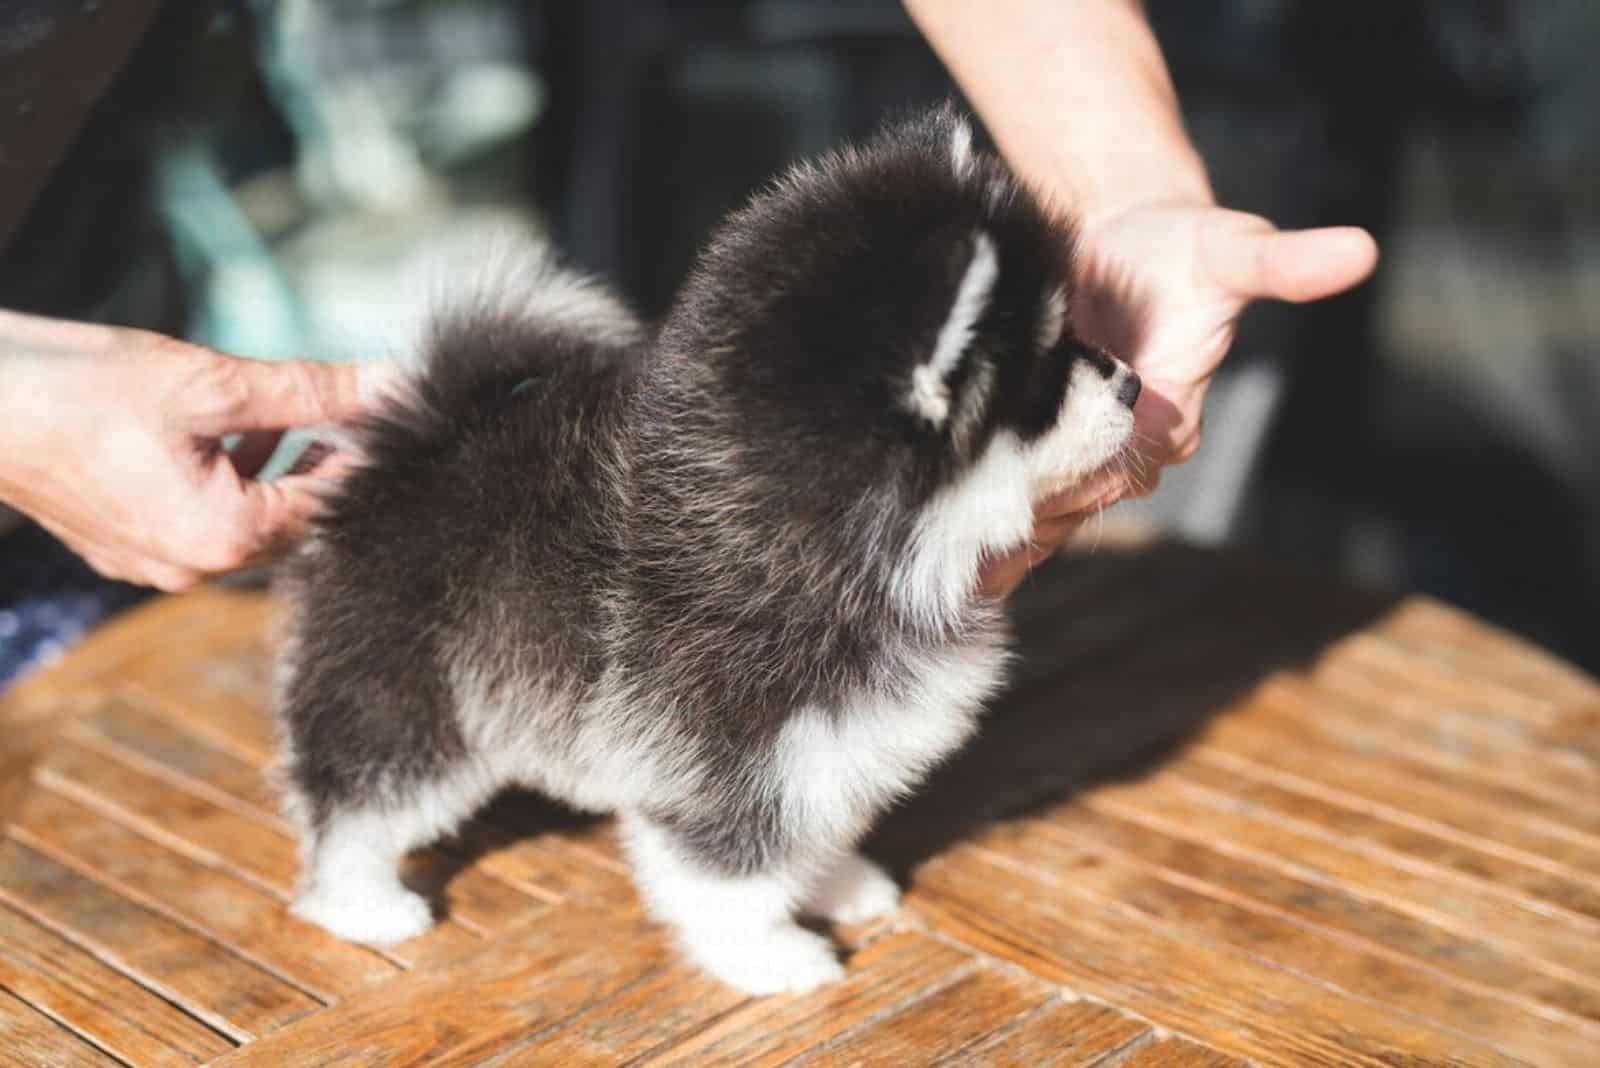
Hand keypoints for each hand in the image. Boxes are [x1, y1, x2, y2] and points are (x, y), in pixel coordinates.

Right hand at [0, 314, 376, 590]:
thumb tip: (394, 384)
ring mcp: (157, 567)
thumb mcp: (214, 383)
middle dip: (326, 466)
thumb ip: (313, 391)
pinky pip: (206, 525)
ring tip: (298, 419)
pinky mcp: (129, 550)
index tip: (395, 419)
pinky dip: (233, 484)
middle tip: (353, 414)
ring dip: (281, 473)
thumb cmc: (86, 389)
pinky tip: (237, 436)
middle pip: (294, 521)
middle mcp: (195, 569)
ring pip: (252, 523)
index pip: (331, 504)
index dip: (367, 457)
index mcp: (225, 538)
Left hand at [978, 201, 1378, 596]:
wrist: (1126, 237)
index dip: (1084, 471)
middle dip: (1037, 506)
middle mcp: (1134, 443)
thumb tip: (1361, 249)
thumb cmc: (1182, 245)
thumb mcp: (1230, 247)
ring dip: (1013, 532)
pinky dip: (1003, 537)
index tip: (1037, 477)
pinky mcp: (1048, 445)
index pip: (1127, 461)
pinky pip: (1033, 502)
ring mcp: (1088, 450)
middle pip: (1083, 492)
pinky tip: (966, 571)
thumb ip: (1281, 262)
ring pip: (1056, 506)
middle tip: (978, 525)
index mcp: (1172, 412)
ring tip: (963, 566)